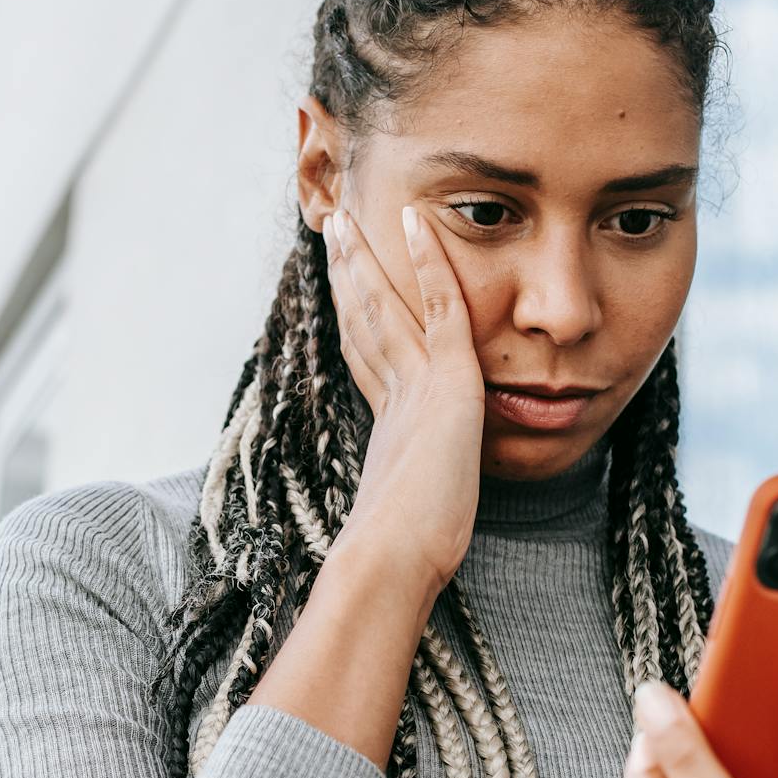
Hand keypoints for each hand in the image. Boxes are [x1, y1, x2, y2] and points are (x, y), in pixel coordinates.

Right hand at [321, 204, 485, 592]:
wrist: (396, 558)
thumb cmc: (405, 559)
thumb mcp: (416, 522)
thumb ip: (413, 509)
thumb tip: (400, 539)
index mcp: (386, 426)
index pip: (367, 356)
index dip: (354, 317)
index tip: (344, 289)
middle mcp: (391, 396)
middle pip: (363, 320)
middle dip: (348, 275)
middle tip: (332, 231)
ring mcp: (414, 384)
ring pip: (385, 305)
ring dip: (365, 257)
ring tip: (347, 218)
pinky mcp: (444, 380)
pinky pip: (440, 305)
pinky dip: (429, 261)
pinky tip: (418, 222)